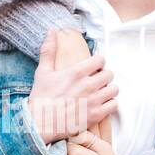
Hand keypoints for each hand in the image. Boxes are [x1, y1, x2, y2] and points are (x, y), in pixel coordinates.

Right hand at [51, 30, 111, 144]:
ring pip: (114, 89)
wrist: (40, 124)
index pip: (101, 59)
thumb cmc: (41, 98)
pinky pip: (114, 105)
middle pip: (110, 74)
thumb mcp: (42, 71)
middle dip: (104, 76)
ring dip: (109, 90)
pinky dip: (110, 104)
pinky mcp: (95, 115)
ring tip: (100, 92)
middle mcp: (88, 85)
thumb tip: (51, 30)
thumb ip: (49, 50)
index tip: (93, 68)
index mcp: (76, 72)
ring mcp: (93, 101)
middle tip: (97, 81)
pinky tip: (101, 104)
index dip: (98, 62)